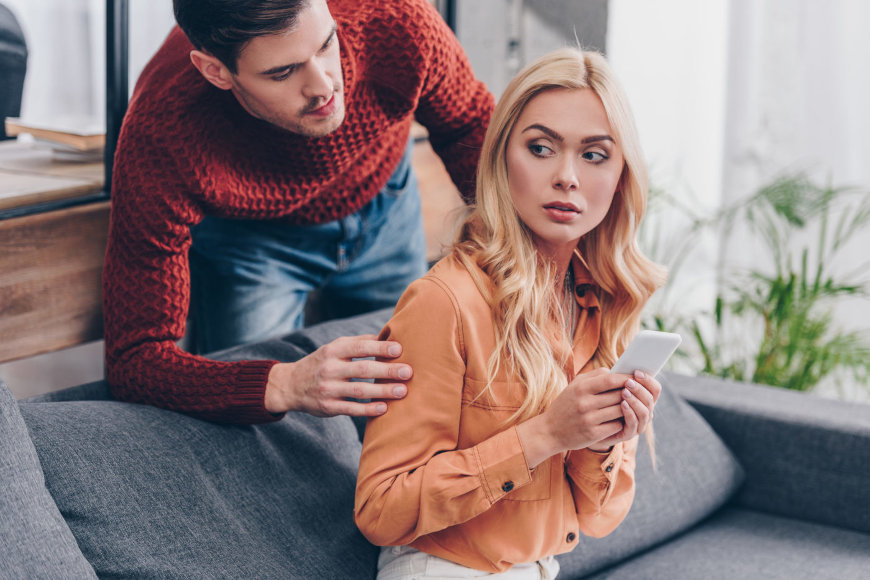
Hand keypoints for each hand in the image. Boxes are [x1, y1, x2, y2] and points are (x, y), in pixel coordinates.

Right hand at [264, 334, 411, 416]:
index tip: (399, 349)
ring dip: (383, 391)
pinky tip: (384, 408)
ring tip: (403, 391)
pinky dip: (368, 409)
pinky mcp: (328, 407)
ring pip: (359, 390)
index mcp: (334, 350)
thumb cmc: (323, 362)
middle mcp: (330, 368)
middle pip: (363, 369)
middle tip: (408, 372)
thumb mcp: (335, 347)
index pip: (360, 347)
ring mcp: (328, 388)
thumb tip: (389, 335)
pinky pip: (351, 409)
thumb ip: (359, 342)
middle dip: (387, 370)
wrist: (290, 385)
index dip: (380, 347)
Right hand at [517, 368, 625, 467]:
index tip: (634, 378)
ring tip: (630, 405)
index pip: (610, 379)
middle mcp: (585, 403)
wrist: (550, 431)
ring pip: (620, 410)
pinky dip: (621, 421)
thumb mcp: (574, 386)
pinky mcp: (593, 434)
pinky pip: (616, 425)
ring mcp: (589, 419)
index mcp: (580, 388)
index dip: (625, 378)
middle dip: (629, 393)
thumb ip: (594, 376)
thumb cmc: (565, 405)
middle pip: (618, 395)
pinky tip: (619, 419)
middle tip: (637, 392)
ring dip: (627, 408)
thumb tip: (615, 371)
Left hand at [594, 370, 660, 448]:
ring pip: (645, 413)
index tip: (637, 372)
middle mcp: (644, 411)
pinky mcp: (628, 433)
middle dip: (640, 389)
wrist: (588, 425)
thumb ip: (617, 380)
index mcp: (643, 398)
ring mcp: (638, 424)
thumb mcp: (608, 388)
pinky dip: (630, 413)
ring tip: (625, 392)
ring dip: (635, 401)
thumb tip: (622, 366)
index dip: (648, 380)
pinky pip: (634, 424)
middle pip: (651, 400)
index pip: (654, 389)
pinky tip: (622, 405)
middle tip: (628, 382)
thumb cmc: (599, 402)